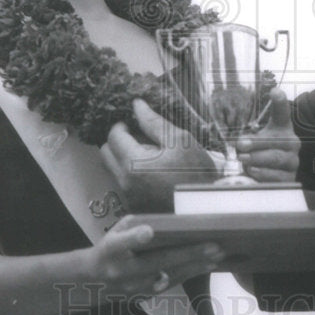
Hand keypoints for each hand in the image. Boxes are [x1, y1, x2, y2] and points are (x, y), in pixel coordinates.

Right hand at [87, 216, 223, 296]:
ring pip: (170, 275)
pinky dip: (190, 273)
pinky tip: (206, 265)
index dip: (135, 238)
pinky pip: (171, 283)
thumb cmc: (110, 248)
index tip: (148, 232)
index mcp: (111, 250)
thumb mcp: (116, 231)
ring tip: (217, 256)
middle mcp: (122, 270)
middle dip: (188, 253)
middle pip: (158, 261)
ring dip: (196, 265)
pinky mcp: (144, 295)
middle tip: (213, 246)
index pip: (122, 243)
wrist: (95, 282)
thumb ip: (136, 226)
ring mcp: (134, 286)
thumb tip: (167, 222)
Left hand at [102, 99, 217, 211]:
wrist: (208, 209)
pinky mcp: (135, 208)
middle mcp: (125, 183)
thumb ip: (154, 122)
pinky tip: (154, 173)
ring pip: (113, 170)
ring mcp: (129, 198)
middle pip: (106, 154)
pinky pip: (124, 185)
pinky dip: (132, 175)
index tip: (134, 123)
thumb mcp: (181, 141)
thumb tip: (137, 105)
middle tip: (139, 138)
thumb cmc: (198, 174)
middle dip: (118, 142)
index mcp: (134, 164)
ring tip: (150, 156)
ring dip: (124, 158)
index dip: (122, 125)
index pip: (113, 137)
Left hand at [236, 89, 299, 181]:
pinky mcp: (290, 178)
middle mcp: (291, 142)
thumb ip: (246, 139)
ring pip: (277, 158)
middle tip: (241, 145)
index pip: (282, 112)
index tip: (275, 91)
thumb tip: (241, 144)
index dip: (279, 102)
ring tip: (243, 160)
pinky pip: (278, 176)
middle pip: (276, 140)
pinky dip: (264, 174)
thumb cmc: (259, 153)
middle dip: (257, 143)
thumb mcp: (253, 140)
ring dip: (257, 158)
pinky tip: (253, 171)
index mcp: (282, 127)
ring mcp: (293, 160)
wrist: (269, 175)